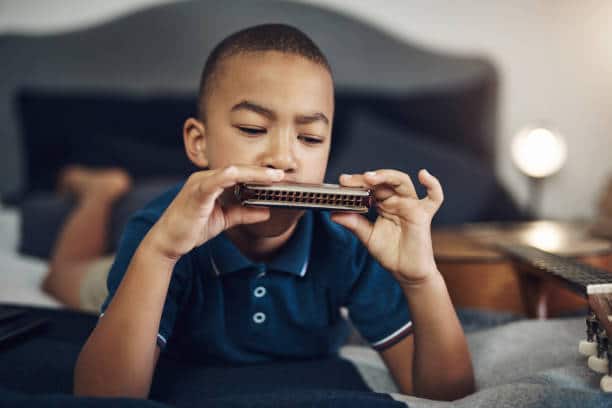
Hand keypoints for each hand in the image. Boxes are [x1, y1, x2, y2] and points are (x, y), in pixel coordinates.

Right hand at [146, 165, 283, 260]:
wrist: (167, 242)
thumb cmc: (191, 228)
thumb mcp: (224, 220)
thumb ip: (243, 214)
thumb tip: (265, 212)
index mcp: (212, 182)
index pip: (239, 174)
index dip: (259, 174)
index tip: (278, 177)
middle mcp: (205, 178)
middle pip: (238, 170)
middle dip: (261, 172)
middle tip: (281, 174)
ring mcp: (199, 184)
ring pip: (231, 172)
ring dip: (253, 174)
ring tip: (272, 177)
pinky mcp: (195, 193)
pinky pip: (214, 181)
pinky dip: (230, 177)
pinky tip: (244, 177)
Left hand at [331, 169, 442, 286]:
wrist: (406, 272)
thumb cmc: (390, 253)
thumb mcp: (367, 237)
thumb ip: (354, 224)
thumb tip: (335, 214)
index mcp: (383, 203)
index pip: (370, 187)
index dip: (357, 182)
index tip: (342, 181)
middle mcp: (397, 201)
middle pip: (384, 181)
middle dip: (367, 178)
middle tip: (351, 180)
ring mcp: (411, 205)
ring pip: (402, 182)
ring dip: (386, 176)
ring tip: (370, 178)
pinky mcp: (423, 215)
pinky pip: (434, 198)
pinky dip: (432, 185)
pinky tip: (423, 174)